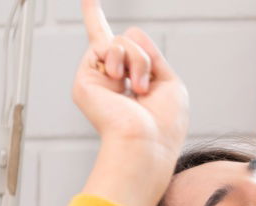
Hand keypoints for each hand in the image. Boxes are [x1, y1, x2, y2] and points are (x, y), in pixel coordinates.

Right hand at [72, 0, 187, 163]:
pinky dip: (122, 60)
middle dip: (144, 58)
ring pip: (118, 42)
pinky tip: (122, 82)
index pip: (116, 49)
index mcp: (130, 82)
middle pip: (126, 41)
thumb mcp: (169, 83)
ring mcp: (97, 79)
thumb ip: (152, 56)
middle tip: (146, 88)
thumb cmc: (164, 124)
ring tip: (138, 88)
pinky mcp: (85, 79)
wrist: (148, 142)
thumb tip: (131, 31)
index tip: (89, 0)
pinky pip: (105, 46)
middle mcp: (111, 80)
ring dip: (137, 60)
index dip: (99, 22)